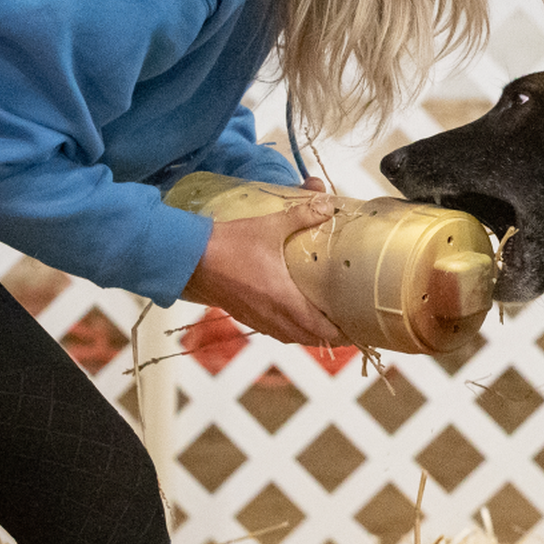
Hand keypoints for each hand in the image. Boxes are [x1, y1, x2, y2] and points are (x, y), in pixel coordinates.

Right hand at [181, 191, 347, 346]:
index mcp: (283, 299)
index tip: (356, 330)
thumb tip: (328, 204)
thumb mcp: (269, 226)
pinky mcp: (243, 315)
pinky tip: (291, 317)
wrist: (188, 258)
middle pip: (307, 338)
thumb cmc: (228, 244)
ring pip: (289, 337)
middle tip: (345, 327)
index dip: (340, 333)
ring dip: (308, 335)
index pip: (319, 328)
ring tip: (323, 326)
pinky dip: (288, 330)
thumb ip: (302, 215)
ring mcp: (255, 318)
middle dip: (329, 336)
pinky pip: (273, 331)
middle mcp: (271, 315)